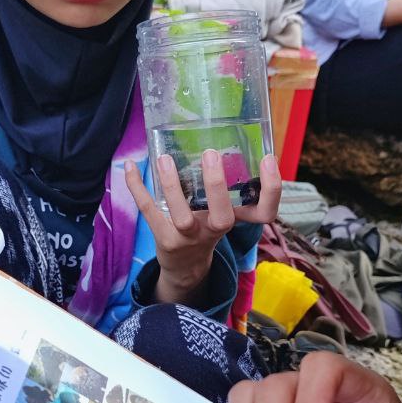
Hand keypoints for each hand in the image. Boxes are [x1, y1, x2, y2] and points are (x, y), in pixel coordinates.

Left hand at [126, 151, 280, 304]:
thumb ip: (227, 184)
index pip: (265, 212)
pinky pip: (148, 211)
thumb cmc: (207, 227)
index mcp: (236, 220)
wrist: (186, 266)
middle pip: (222, 216)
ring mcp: (188, 238)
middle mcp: (215, 231)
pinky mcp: (164, 239)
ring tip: (164, 159)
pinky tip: (129, 167)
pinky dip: (136, 187)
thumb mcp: (223, 210)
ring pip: (182, 217)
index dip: (272, 189)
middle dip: (216, 186)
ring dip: (172, 186)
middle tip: (210, 155)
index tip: (269, 159)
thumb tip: (221, 135)